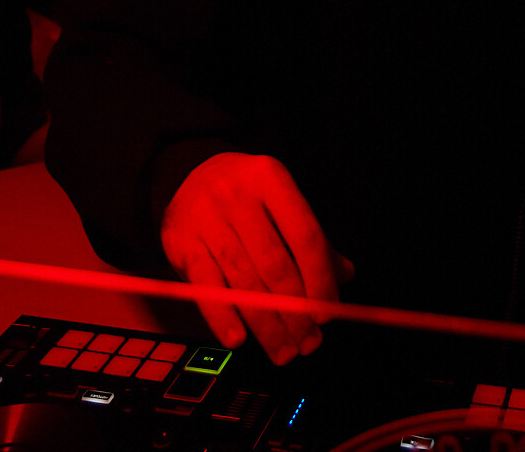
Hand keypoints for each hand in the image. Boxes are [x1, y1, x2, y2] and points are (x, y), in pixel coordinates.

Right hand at [160, 152, 354, 364]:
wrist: (189, 174)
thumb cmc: (246, 196)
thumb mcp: (280, 203)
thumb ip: (310, 239)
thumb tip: (344, 275)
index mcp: (272, 180)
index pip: (304, 235)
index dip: (319, 278)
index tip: (327, 312)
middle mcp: (237, 196)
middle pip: (274, 264)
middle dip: (295, 311)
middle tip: (308, 342)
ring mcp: (206, 219)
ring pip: (242, 281)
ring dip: (266, 324)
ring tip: (283, 350)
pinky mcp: (180, 243)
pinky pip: (205, 288)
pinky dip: (223, 318)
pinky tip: (239, 340)